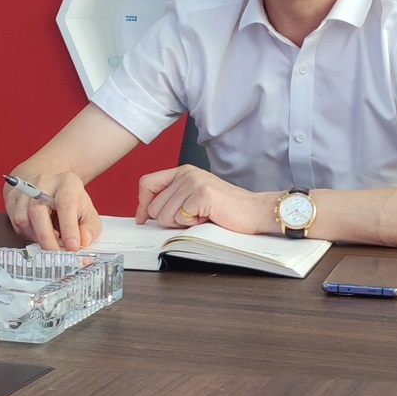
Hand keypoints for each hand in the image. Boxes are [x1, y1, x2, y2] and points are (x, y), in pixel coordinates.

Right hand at [2, 166, 101, 252]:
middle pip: (38, 210)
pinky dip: (26, 234)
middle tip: (55, 254)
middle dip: (46, 237)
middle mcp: (45, 182)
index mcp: (67, 182)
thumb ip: (90, 228)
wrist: (50, 187)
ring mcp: (26, 188)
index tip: (72, 247)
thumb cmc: (70, 202)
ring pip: (23, 218)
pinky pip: (15, 222)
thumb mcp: (87, 212)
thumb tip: (84, 240)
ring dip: (35, 236)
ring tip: (48, 241)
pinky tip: (38, 234)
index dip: (68, 227)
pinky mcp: (13, 197)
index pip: (65, 203)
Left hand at [135, 165, 273, 234]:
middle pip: (154, 206)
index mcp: (183, 171)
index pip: (147, 183)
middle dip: (169, 220)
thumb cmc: (227, 208)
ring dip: (181, 223)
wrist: (254, 211)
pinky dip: (192, 224)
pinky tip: (207, 216)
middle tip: (191, 217)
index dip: (142, 204)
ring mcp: (193, 182)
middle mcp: (186, 173)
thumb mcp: (194, 198)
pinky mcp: (201, 194)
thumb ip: (173, 199)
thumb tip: (147, 213)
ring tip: (201, 216)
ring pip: (164, 215)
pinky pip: (180, 218)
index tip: (143, 219)